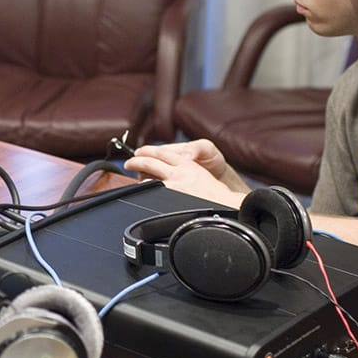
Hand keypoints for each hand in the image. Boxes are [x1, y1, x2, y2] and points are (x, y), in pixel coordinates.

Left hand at [123, 140, 248, 204]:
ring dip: (139, 178)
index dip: (150, 151)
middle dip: (137, 160)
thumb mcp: (204, 179)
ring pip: (148, 177)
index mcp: (189, 165)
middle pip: (152, 161)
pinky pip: (151, 191)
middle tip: (128, 162)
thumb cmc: (220, 198)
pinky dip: (143, 190)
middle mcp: (180, 171)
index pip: (165, 152)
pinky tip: (139, 193)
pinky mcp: (171, 196)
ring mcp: (174, 184)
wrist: (228, 206)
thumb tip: (181, 182)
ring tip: (134, 181)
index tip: (140, 151)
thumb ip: (189, 177)